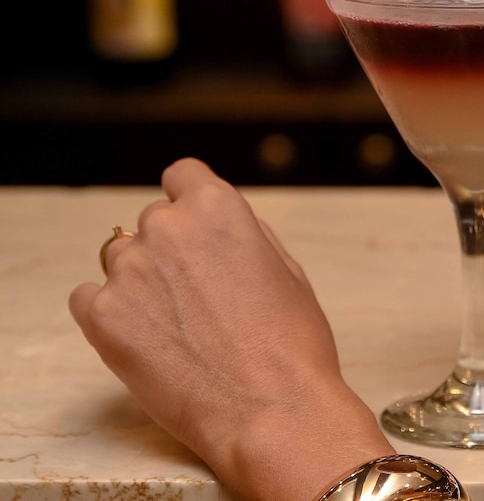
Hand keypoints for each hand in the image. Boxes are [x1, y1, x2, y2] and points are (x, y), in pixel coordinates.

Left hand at [69, 158, 392, 500]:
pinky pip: (91, 299)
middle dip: (171, 250)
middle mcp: (167, 226)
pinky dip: (112, 315)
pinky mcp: (103, 316)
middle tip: (199, 298)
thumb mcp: (287, 270)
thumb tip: (219, 225)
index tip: (196, 232)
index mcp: (217, 207)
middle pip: (153, 222)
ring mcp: (130, 270)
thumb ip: (245, 233)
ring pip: (122, 260)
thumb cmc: (292, 343)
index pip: (182, 175)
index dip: (191, 201)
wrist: (272, 409)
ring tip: (178, 328)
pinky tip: (148, 341)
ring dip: (142, 282)